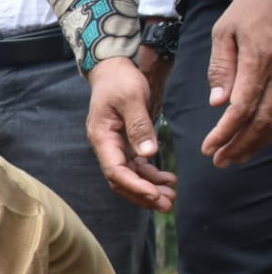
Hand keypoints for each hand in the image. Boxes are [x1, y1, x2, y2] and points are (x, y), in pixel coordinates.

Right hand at [85, 57, 177, 212]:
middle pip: (121, 180)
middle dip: (143, 194)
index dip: (134, 185)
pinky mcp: (126, 144)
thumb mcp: (132, 98)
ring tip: (171, 196)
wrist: (114, 69)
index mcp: (102, 137)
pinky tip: (168, 179)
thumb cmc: (120, 80)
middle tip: (167, 204)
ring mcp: (115, 146)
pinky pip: (137, 166)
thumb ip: (139, 126)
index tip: (155, 195)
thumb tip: (148, 153)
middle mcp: (106, 146)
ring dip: (149, 188)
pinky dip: (151, 175)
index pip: (115, 170)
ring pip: (130, 176)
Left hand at [202, 0, 271, 167]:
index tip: (208, 149)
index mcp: (260, 58)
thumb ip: (222, 67)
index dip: (225, 133)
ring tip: (235, 157)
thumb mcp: (226, 29)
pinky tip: (257, 140)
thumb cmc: (255, 6)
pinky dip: (271, 129)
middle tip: (219, 162)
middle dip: (240, 145)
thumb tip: (218, 104)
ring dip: (257, 142)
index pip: (242, 107)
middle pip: (264, 119)